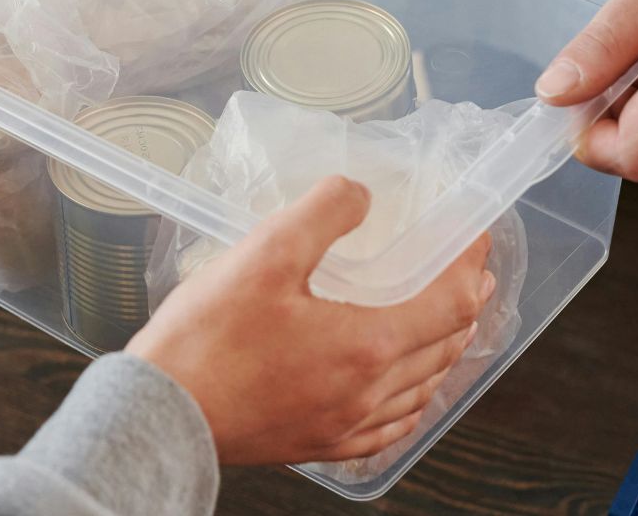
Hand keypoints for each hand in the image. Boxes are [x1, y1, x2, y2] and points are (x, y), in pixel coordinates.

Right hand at [129, 178, 492, 465]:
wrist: (162, 415)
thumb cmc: (207, 340)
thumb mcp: (263, 254)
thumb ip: (321, 214)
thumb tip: (359, 193)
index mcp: (367, 345)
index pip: (448, 303)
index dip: (469, 265)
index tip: (475, 238)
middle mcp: (368, 393)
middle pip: (443, 349)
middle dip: (465, 307)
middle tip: (472, 277)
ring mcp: (345, 425)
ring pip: (420, 390)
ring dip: (443, 353)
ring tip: (447, 328)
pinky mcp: (318, 444)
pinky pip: (387, 428)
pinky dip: (409, 402)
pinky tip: (400, 395)